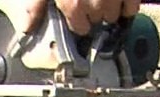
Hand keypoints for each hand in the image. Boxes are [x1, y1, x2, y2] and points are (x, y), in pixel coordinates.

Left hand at [20, 0, 139, 36]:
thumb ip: (36, 4)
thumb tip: (27, 28)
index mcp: (73, 4)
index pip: (81, 28)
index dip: (79, 19)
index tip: (78, 9)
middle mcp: (95, 4)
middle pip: (97, 21)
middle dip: (93, 12)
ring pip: (114, 16)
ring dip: (110, 8)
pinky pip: (132, 8)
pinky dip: (127, 5)